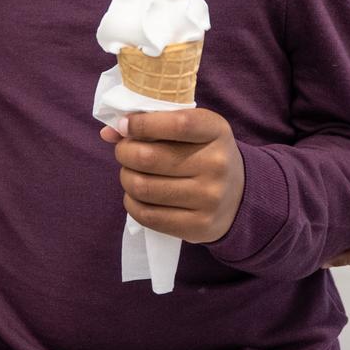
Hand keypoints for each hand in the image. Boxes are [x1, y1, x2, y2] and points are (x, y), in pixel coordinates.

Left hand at [101, 109, 245, 243]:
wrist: (240, 196)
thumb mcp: (189, 130)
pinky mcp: (199, 226)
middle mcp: (217, 164)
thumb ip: (151, 123)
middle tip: (125, 152)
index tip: (124, 125)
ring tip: (131, 173)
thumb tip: (109, 131)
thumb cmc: (202, 153)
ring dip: (126, 178)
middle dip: (124, 152)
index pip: (177, 124)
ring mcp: (210, 198)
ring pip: (142, 187)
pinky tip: (136, 195)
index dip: (142, 124)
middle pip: (148, 158)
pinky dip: (131, 203)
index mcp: (215, 131)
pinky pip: (148, 216)